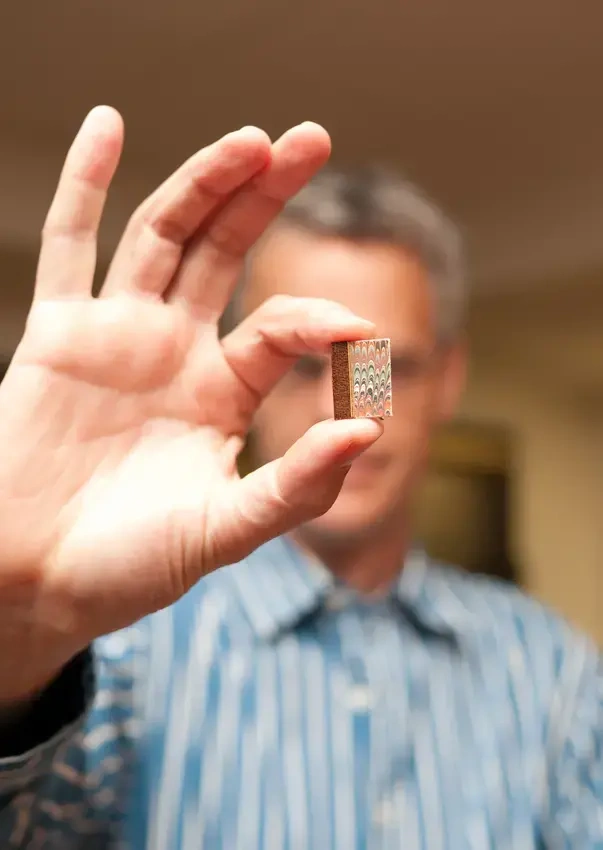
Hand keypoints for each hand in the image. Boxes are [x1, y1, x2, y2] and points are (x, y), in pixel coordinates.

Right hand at [0, 106, 382, 700]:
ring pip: (162, 236)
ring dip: (202, 181)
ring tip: (251, 137)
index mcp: (221, 392)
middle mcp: (174, 351)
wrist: (36, 584)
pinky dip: (82, 185)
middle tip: (313, 137)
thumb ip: (296, 488)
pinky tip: (106, 124)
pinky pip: (67, 246)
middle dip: (265, 195)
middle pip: (225, 251)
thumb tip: (369, 433)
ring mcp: (115, 336)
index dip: (317, 318)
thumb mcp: (224, 532)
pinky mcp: (56, 335)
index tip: (359, 330)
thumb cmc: (128, 567)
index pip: (276, 328)